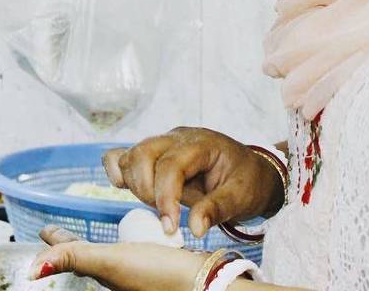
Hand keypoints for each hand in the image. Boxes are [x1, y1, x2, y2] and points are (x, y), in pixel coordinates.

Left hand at [31, 226, 207, 290]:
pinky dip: (127, 246)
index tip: (43, 229)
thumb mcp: (110, 262)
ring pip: (111, 258)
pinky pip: (135, 255)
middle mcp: (118, 275)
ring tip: (91, 234)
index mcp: (102, 272)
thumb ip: (73, 258)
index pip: (71, 254)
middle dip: (74, 245)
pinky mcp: (159, 270)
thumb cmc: (160, 276)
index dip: (57, 240)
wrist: (208, 284)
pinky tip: (135, 241)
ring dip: (98, 245)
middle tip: (60, 232)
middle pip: (88, 257)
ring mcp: (138, 274)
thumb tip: (31, 271)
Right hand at [102, 127, 283, 237]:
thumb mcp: (241, 198)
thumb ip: (216, 210)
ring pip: (130, 155)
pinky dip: (117, 171)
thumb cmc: (247, 182)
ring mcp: (161, 142)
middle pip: (143, 154)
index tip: (169, 227)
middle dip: (147, 190)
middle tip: (164, 216)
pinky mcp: (151, 153)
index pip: (171, 165)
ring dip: (135, 184)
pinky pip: (122, 155)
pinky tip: (126, 188)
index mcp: (202, 144)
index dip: (165, 197)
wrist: (251, 172)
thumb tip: (194, 230)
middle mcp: (177, 138)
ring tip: (156, 205)